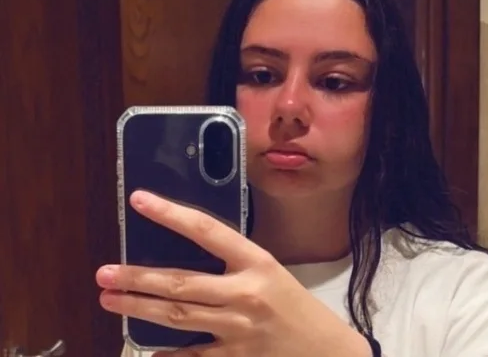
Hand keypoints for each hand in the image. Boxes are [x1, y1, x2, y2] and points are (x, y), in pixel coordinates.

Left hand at [96, 190, 370, 356]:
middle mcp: (245, 294)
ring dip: (139, 309)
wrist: (327, 351)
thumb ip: (233, 262)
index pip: (206, 230)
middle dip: (138, 277)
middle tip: (105, 273)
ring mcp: (238, 330)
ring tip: (110, 299)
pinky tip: (147, 352)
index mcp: (256, 262)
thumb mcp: (270, 271)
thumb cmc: (295, 305)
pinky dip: (167, 356)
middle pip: (182, 283)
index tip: (141, 201)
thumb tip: (189, 250)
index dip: (171, 214)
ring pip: (179, 317)